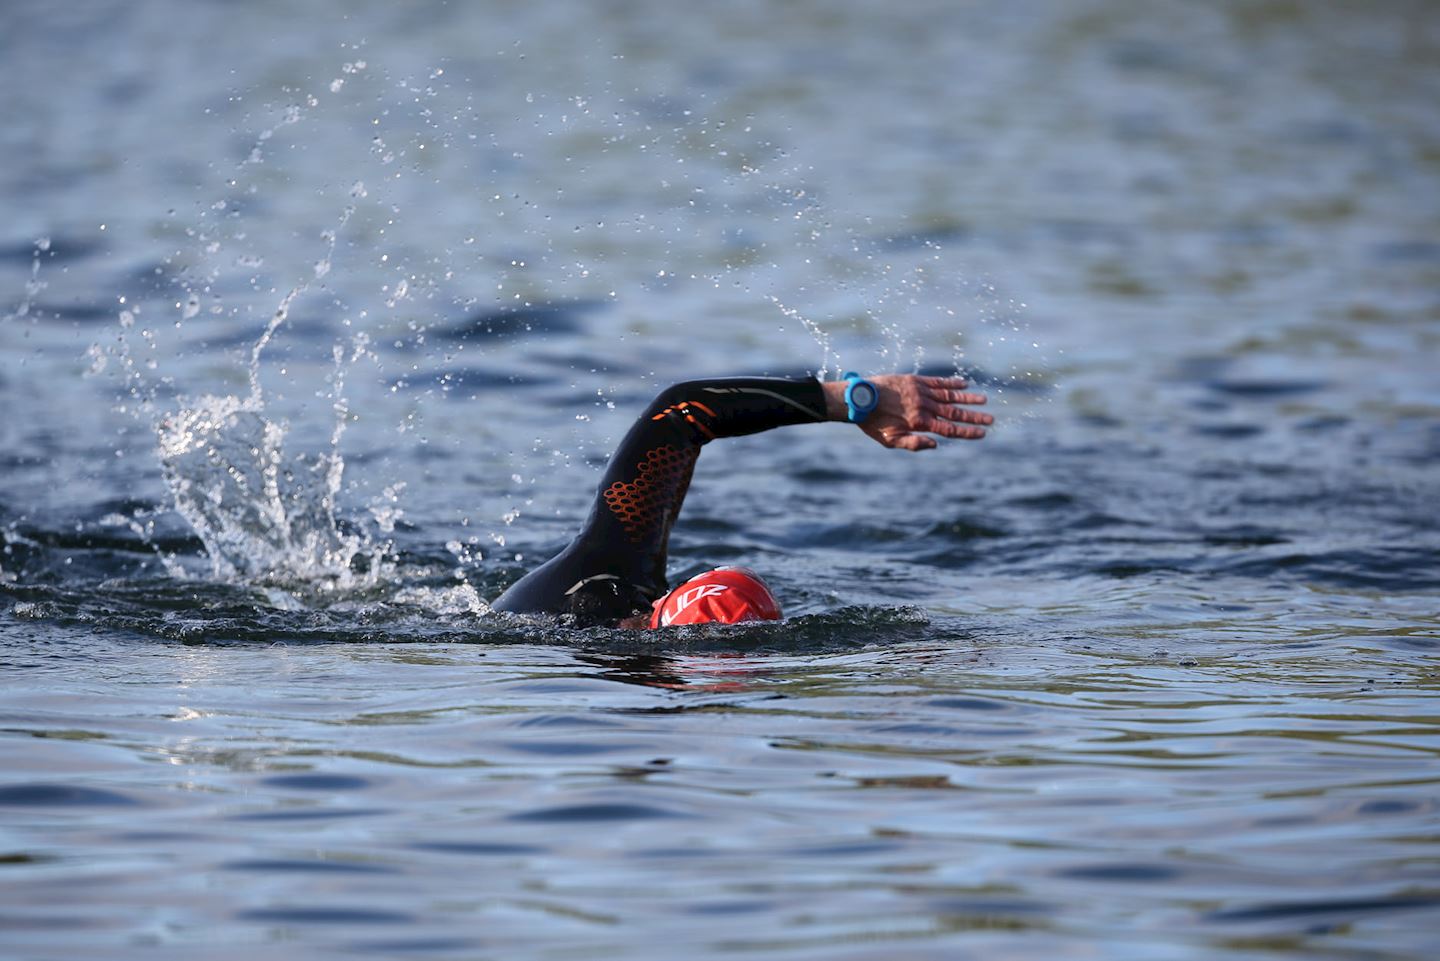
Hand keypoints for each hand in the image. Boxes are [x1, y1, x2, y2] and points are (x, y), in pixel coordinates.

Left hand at [824, 374, 990, 450]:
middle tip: (991, 419)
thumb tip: (936, 444)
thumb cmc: (873, 424)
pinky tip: (964, 383)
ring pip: (949, 395)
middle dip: (974, 417)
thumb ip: (913, 444)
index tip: (983, 433)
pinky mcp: (914, 380)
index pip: (949, 429)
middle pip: (954, 413)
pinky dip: (952, 382)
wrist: (858, 399)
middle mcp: (923, 406)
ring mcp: (920, 392)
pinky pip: (937, 381)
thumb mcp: (890, 441)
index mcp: (919, 423)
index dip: (968, 432)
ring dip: (968, 398)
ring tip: (984, 400)